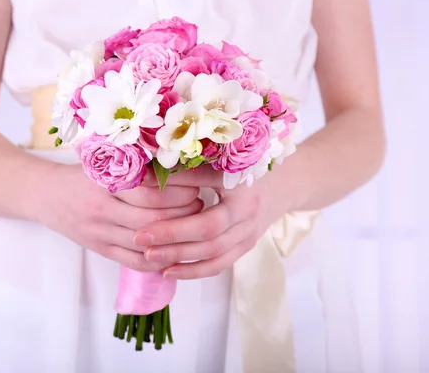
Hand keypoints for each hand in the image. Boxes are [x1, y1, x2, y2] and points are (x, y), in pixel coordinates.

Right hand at [42, 163, 202, 272]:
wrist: (44, 195)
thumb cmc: (81, 173)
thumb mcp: (103, 161)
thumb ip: (135, 165)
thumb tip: (180, 165)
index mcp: (104, 182)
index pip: (152, 193)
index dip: (181, 191)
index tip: (197, 185)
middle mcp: (101, 209)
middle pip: (153, 220)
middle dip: (183, 214)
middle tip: (201, 205)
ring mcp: (100, 233)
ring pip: (147, 243)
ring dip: (175, 237)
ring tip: (192, 225)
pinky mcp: (100, 249)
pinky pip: (134, 261)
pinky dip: (158, 260)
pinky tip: (175, 250)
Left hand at [135, 166, 290, 279]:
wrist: (288, 182)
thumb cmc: (248, 163)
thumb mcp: (221, 157)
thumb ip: (185, 166)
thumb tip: (143, 172)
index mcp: (241, 179)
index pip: (204, 184)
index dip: (174, 186)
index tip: (140, 192)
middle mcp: (248, 209)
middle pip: (209, 229)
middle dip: (172, 235)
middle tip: (140, 237)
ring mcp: (250, 231)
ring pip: (214, 252)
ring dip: (180, 256)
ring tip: (148, 256)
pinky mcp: (247, 246)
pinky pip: (220, 264)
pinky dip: (194, 270)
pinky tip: (168, 271)